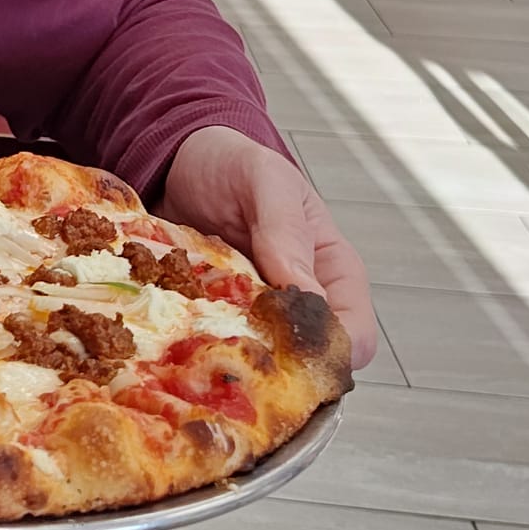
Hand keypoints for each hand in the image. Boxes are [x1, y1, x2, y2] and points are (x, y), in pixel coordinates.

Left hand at [161, 126, 376, 370]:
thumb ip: (286, 232)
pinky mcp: (215, 319)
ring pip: (258, 363)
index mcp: (334, 274)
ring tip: (197, 338)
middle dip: (275, 367)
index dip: (327, 353)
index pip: (355, 338)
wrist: (181, 162)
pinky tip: (173, 331)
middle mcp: (300, 303)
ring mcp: (256, 316)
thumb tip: (303, 293)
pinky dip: (196, 345)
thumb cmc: (235, 165)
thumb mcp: (266, 183)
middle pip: (307, 364)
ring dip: (230, 358)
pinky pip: (212, 348)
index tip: (283, 346)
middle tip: (231, 349)